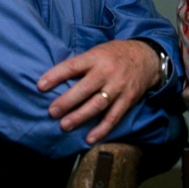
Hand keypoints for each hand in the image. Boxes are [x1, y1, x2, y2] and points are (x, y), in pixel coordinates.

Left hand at [37, 39, 159, 143]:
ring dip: (80, 116)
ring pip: (97, 105)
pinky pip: (113, 117)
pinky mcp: (127, 99)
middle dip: (66, 101)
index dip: (56, 76)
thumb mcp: (98, 51)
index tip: (40, 86)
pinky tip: (90, 138)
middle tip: (52, 112)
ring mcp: (118, 87)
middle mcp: (107, 72)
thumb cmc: (116, 54)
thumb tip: (58, 79)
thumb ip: (82, 64)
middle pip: (84, 89)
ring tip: (64, 125)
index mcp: (96, 57)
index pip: (72, 66)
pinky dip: (102, 129)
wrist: (147, 58)